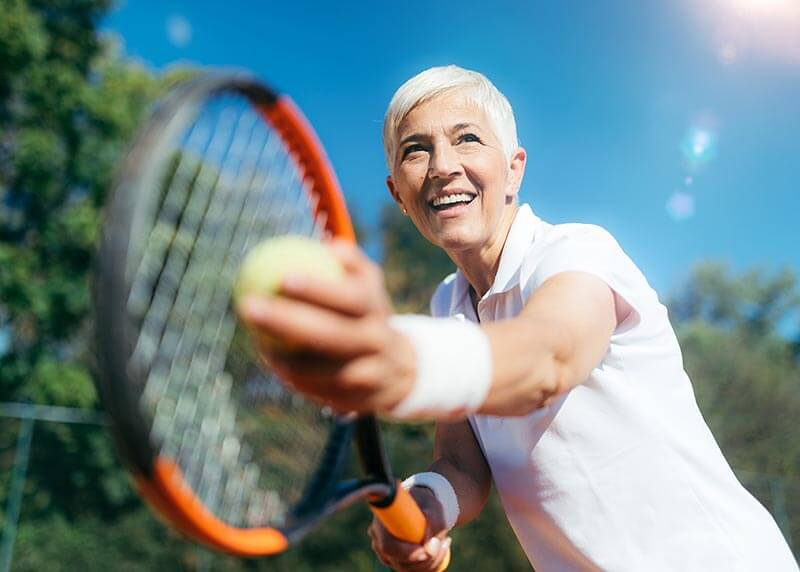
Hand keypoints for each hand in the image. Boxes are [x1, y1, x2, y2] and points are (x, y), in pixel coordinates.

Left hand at [237, 239, 415, 412]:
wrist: (401, 369)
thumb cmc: (367, 313)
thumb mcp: (368, 284)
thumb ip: (349, 261)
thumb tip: (325, 243)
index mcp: (377, 308)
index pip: (350, 298)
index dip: (318, 289)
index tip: (282, 278)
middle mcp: (376, 342)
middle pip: (331, 334)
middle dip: (286, 321)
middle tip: (247, 305)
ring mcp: (368, 374)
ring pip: (319, 368)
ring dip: (282, 355)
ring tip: (253, 335)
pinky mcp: (356, 401)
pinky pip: (315, 388)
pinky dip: (291, 374)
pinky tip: (269, 356)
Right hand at [369, 487, 451, 571]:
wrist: (422, 506)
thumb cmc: (425, 503)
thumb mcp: (434, 507)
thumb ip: (435, 523)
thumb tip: (429, 545)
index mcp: (382, 521)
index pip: (388, 546)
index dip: (409, 553)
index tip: (427, 548)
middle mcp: (379, 540)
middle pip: (400, 563)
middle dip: (427, 558)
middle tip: (444, 542)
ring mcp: (386, 554)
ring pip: (409, 570)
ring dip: (432, 560)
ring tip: (444, 541)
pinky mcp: (396, 562)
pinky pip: (414, 571)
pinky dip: (431, 564)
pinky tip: (440, 549)